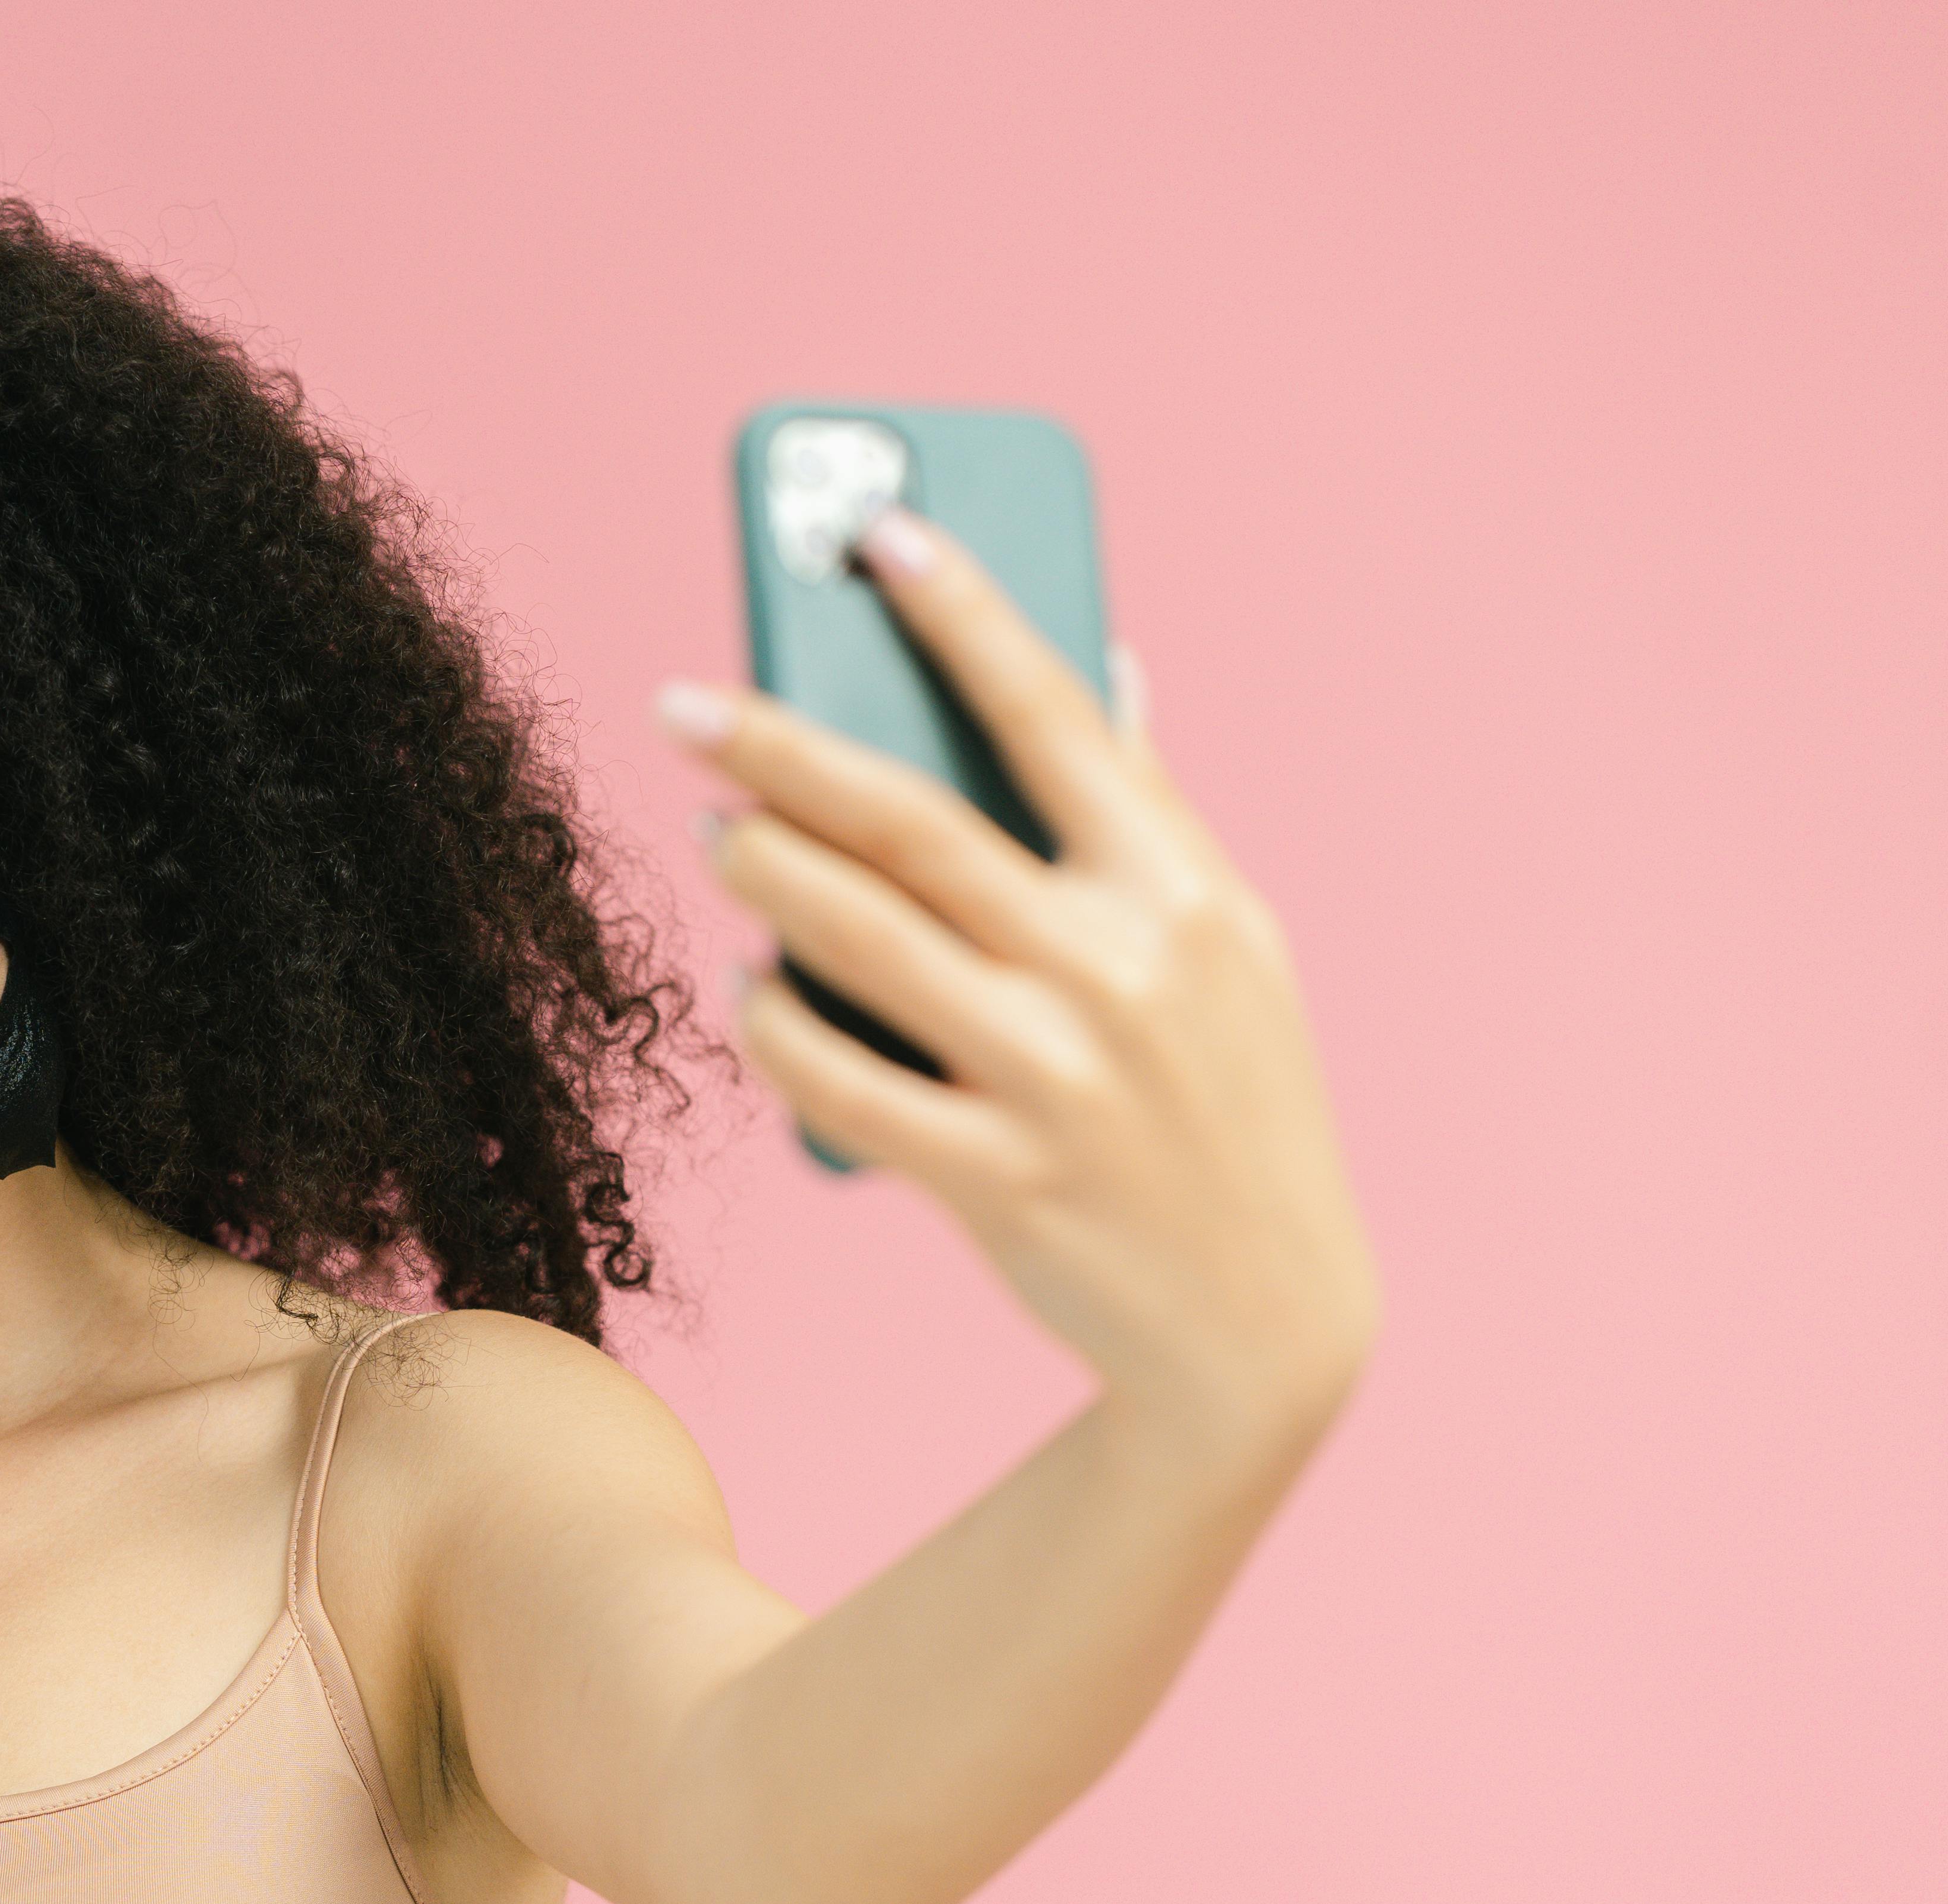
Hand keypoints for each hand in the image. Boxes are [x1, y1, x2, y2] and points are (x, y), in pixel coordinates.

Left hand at [672, 509, 1379, 1450]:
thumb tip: (1105, 662)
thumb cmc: (1231, 1107)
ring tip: (713, 835)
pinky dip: (775, 1026)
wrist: (1263, 1327)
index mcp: (1182, 890)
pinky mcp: (1000, 1178)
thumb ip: (1153, 810)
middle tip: (685, 707)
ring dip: (761, 874)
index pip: (1052, 713)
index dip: (961, 612)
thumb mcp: (1231, 950)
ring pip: (859, 938)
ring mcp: (1058, 1076)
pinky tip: (742, 987)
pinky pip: (843, 1081)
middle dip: (780, 746)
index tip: (876, 531)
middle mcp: (1121, 968)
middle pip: (911, 819)